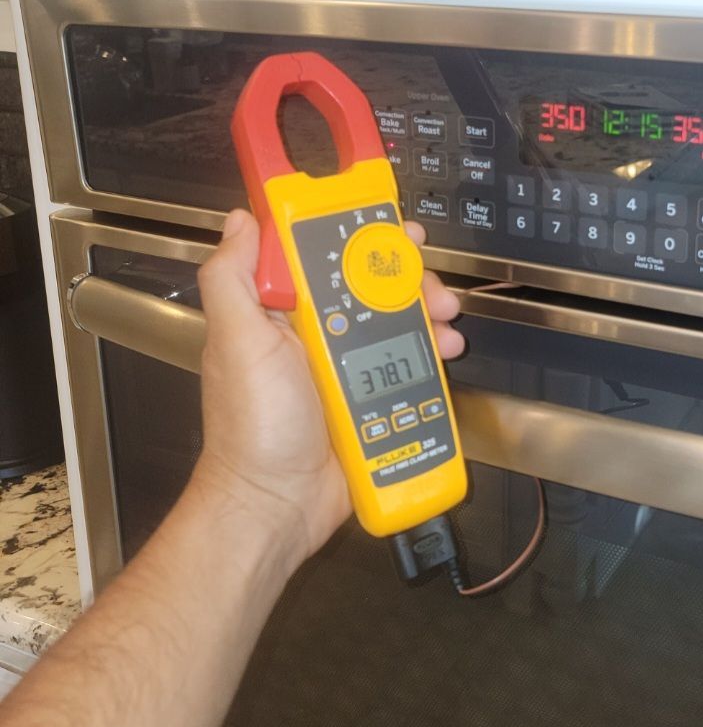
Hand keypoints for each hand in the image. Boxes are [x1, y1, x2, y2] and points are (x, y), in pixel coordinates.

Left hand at [194, 209, 463, 571]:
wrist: (279, 505)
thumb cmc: (252, 427)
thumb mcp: (236, 342)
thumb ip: (232, 278)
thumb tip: (241, 221)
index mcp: (284, 312)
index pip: (323, 257)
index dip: (358, 237)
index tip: (390, 228)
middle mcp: (316, 334)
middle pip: (371, 286)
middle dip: (407, 276)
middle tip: (430, 283)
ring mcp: (347, 367)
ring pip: (398, 322)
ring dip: (428, 312)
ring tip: (445, 318)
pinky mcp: (374, 398)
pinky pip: (410, 365)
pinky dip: (433, 353)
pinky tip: (446, 350)